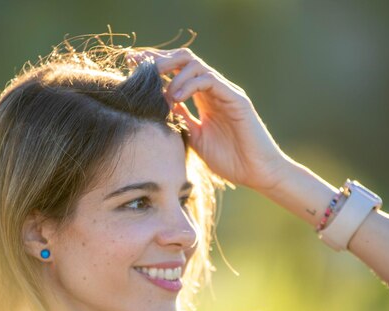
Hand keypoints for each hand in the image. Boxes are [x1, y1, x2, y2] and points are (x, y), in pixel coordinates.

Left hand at [131, 48, 290, 191]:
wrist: (258, 173)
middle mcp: (214, 91)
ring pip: (196, 65)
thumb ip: (180, 120)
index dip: (155, 65)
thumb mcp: (195, 138)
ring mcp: (226, 92)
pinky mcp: (236, 99)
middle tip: (140, 67)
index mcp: (204, 99)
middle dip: (160, 60)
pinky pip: (210, 80)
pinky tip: (176, 98)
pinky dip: (190, 84)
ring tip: (162, 93)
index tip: (130, 64)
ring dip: (173, 74)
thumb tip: (158, 106)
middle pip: (184, 59)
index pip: (177, 71)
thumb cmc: (230, 160)